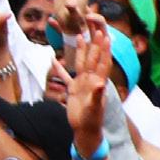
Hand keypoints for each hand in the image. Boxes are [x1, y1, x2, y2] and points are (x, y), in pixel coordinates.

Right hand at [67, 16, 111, 159]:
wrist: (85, 130)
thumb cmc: (92, 120)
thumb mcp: (94, 108)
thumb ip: (96, 95)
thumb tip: (101, 83)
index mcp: (97, 82)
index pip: (102, 63)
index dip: (104, 50)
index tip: (106, 36)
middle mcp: (90, 80)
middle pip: (92, 58)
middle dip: (95, 44)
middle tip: (97, 29)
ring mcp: (81, 83)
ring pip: (80, 63)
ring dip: (80, 50)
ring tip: (79, 35)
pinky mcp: (73, 90)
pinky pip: (65, 76)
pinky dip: (59, 69)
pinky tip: (53, 60)